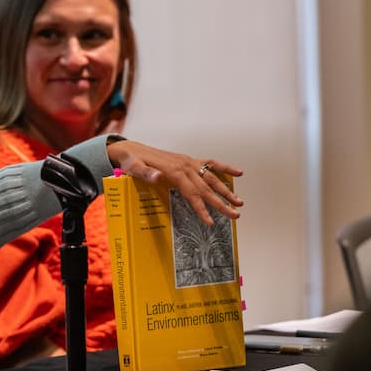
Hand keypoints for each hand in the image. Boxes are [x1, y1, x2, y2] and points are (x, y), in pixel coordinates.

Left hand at [106, 139, 243, 225]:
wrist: (131, 149)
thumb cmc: (131, 161)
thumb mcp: (133, 168)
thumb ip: (145, 173)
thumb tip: (157, 177)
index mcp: (173, 170)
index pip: (191, 193)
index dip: (201, 208)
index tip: (210, 222)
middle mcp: (184, 165)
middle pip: (206, 187)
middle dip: (220, 203)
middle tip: (235, 215)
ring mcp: (188, 162)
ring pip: (211, 177)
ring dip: (226, 190)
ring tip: (239, 202)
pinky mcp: (189, 160)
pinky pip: (210, 163)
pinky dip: (224, 168)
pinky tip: (238, 173)